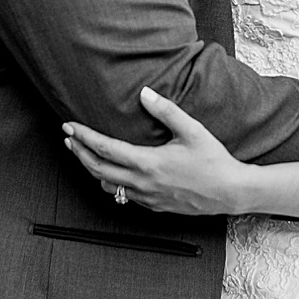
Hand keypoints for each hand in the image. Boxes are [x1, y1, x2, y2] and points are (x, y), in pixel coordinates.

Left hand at [63, 87, 256, 215]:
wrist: (230, 192)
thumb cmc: (213, 161)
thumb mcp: (192, 130)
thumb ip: (166, 110)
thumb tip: (145, 93)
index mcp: (148, 163)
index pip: (104, 149)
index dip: (84, 137)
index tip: (70, 127)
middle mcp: (142, 183)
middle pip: (98, 169)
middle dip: (79, 153)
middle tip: (69, 139)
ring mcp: (147, 197)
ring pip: (108, 186)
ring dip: (92, 170)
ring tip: (85, 155)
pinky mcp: (154, 205)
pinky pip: (124, 196)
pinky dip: (111, 183)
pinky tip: (113, 175)